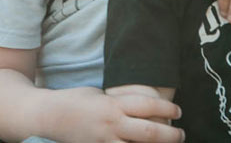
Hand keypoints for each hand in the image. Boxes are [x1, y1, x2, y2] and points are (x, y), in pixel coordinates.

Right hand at [53, 86, 182, 142]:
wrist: (48, 116)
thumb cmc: (75, 100)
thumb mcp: (100, 94)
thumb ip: (120, 101)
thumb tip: (142, 106)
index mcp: (112, 104)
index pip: (147, 105)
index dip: (166, 108)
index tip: (178, 111)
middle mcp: (111, 124)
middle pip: (148, 132)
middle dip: (170, 135)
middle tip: (181, 135)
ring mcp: (104, 142)